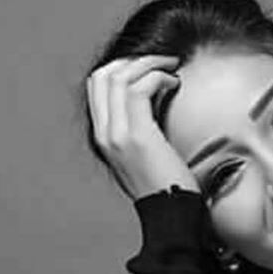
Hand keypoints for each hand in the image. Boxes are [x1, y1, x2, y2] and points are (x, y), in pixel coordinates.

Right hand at [87, 55, 199, 199]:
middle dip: (135, 59)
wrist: (171, 214)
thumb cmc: (168, 185)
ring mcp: (117, 134)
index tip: (151, 66)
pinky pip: (140, 89)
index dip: (123, 67)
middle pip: (103, 75)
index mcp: (104, 137)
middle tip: (164, 60)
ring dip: (150, 63)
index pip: (97, 86)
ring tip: (173, 67)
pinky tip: (175, 84)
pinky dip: (159, 78)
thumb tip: (157, 99)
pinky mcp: (137, 135)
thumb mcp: (146, 154)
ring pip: (120, 76)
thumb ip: (141, 129)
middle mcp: (105, 133)